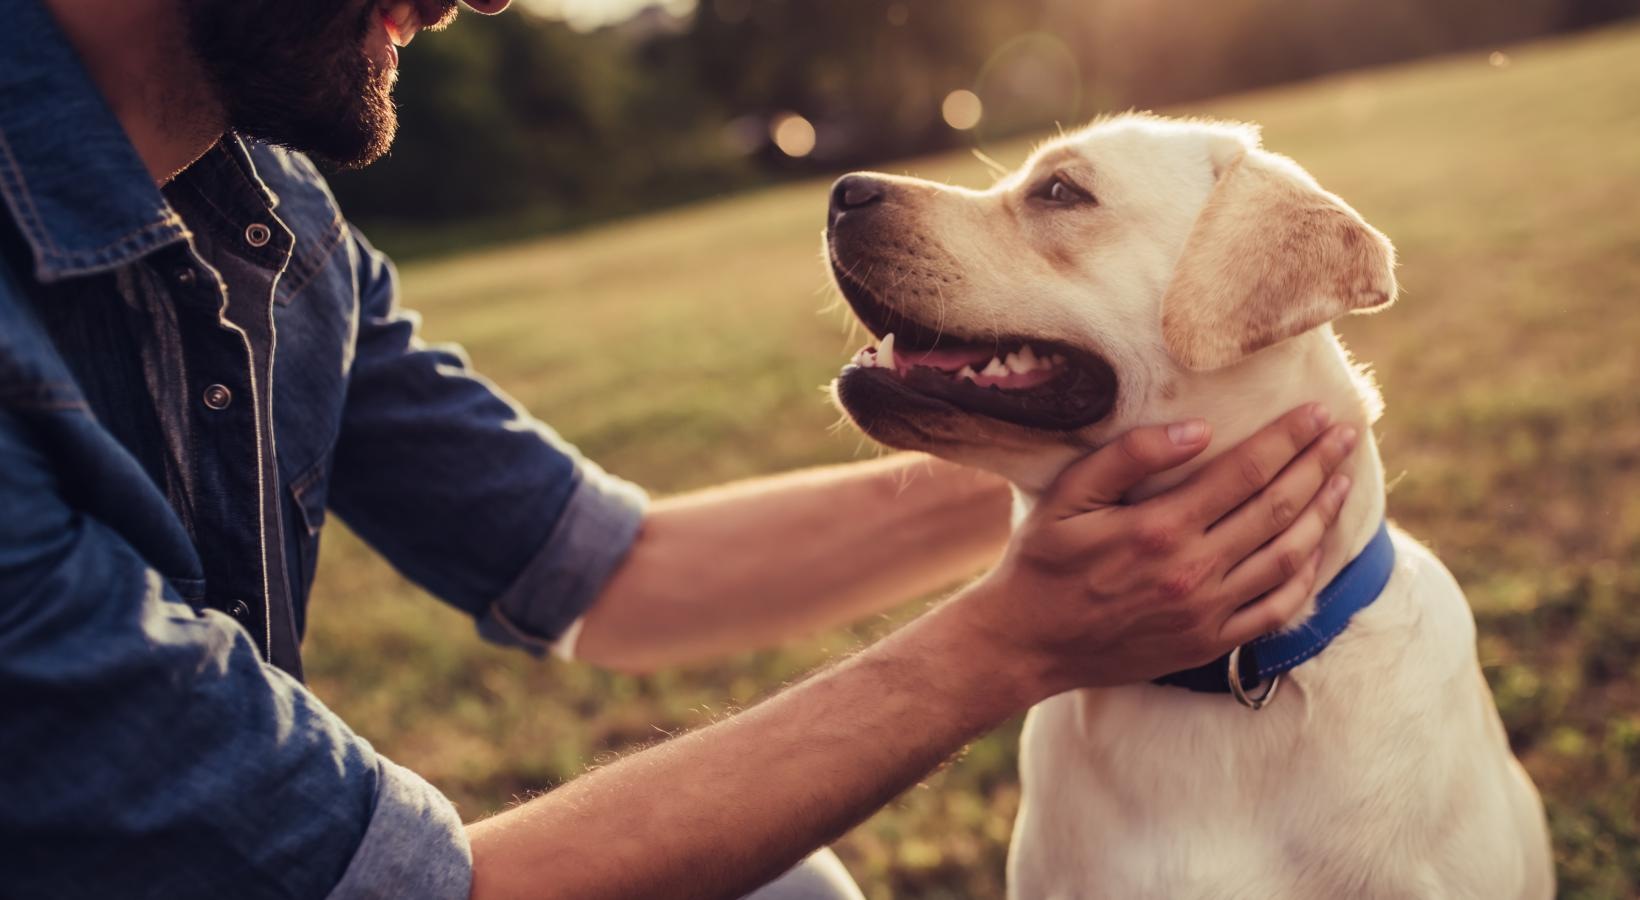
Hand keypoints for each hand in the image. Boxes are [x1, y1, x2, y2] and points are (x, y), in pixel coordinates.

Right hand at [955, 404, 1357, 698]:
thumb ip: (1129, 457)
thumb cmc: (1043, 561)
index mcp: (1159, 528)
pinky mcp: (1209, 643)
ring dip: (1322, 514)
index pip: (1245, 472)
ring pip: (1287, 557)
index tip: (1318, 414)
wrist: (1027, 643)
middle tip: (1346, 435)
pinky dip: (1306, 576)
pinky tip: (1317, 548)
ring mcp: (1206, 612)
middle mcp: (1192, 571)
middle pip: (1277, 508)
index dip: (1288, 439)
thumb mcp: (1068, 496)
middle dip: (1318, 466)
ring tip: (1342, 480)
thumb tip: (1198, 430)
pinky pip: (1276, 609)